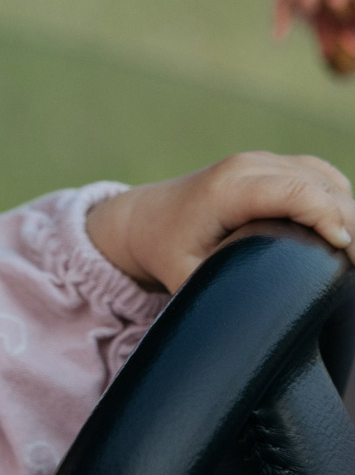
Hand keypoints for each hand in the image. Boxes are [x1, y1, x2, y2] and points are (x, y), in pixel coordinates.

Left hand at [86, 152, 354, 293]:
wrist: (142, 219)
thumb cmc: (165, 251)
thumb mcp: (186, 278)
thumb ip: (223, 288)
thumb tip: (259, 314)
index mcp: (227, 190)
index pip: (298, 194)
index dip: (331, 220)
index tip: (346, 255)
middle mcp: (247, 166)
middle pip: (321, 185)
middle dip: (350, 221)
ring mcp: (261, 160)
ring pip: (326, 177)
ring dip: (347, 210)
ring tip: (353, 252)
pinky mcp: (271, 163)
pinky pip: (320, 174)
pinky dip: (338, 198)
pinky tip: (344, 229)